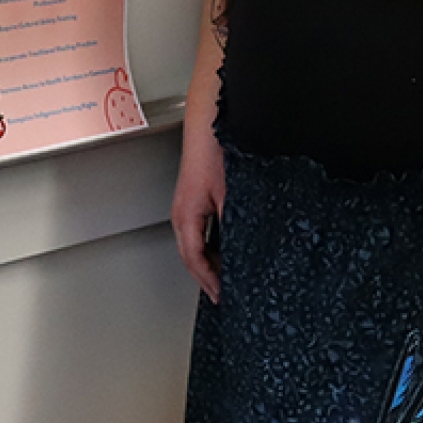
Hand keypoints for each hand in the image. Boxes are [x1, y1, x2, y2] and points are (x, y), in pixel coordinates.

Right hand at [169, 126, 224, 303]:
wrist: (210, 126)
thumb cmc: (213, 153)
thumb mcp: (229, 196)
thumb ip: (232, 226)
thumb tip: (240, 253)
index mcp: (186, 217)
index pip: (194, 259)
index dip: (209, 281)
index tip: (222, 296)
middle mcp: (182, 214)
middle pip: (192, 256)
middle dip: (207, 278)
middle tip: (224, 294)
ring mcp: (187, 207)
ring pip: (195, 245)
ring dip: (209, 263)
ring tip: (226, 278)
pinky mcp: (196, 200)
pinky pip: (200, 232)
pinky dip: (211, 247)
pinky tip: (226, 249)